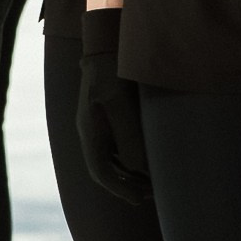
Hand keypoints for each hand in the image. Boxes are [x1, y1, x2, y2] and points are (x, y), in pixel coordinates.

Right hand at [78, 9, 149, 203]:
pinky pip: (114, 146)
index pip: (100, 171)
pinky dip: (128, 159)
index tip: (140, 199)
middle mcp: (90, 129)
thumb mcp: (120, 103)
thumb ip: (128, 135)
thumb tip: (138, 168)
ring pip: (109, 159)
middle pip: (104, 168)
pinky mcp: (106, 114)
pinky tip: (144, 159)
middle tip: (150, 194)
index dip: (120, 189)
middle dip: (126, 185)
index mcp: (89, 129)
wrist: (105, 40)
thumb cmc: (112, 69)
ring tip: (150, 182)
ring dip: (128, 173)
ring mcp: (96, 122)